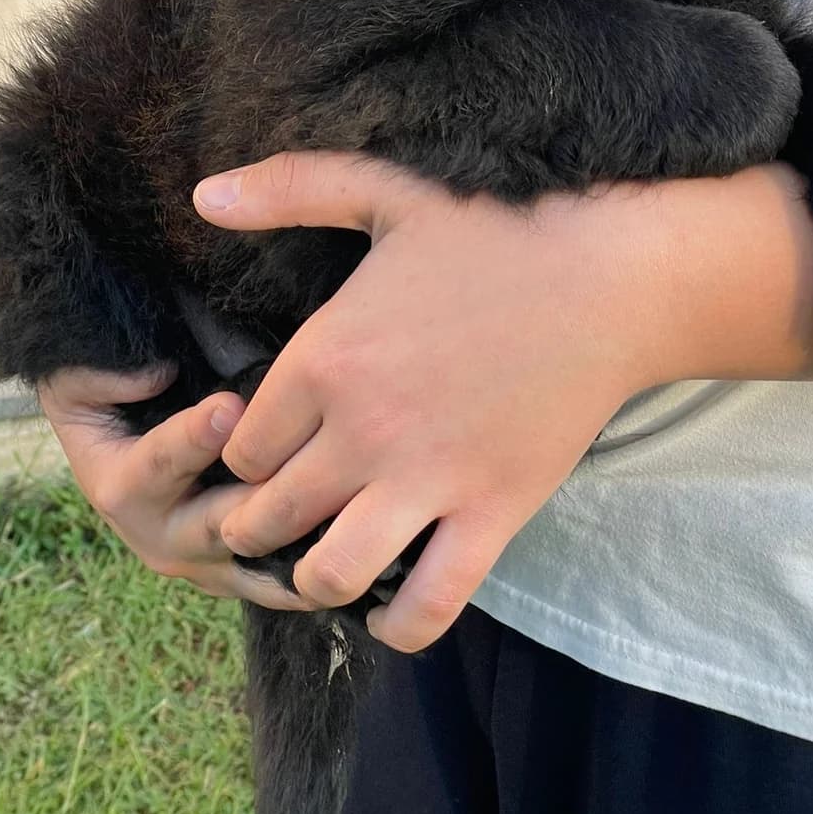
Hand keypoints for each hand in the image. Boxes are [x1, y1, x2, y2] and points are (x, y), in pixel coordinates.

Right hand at [37, 366, 314, 607]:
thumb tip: (154, 377)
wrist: (116, 445)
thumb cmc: (102, 402)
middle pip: (213, 526)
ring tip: (338, 531)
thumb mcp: (77, 382)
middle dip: (255, 504)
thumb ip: (101, 378)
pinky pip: (270, 581)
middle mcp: (157, 533)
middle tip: (297, 477)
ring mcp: (199, 560)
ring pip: (249, 565)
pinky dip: (305, 574)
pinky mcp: (232, 571)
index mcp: (119, 485)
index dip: (192, 437)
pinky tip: (350, 557)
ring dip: (289, 550)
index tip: (231, 407)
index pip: (156, 463)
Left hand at [193, 152, 668, 652]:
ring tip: (322, 556)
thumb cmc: (496, 229)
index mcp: (325, 357)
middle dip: (257, 524)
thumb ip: (290, 189)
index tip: (266, 449)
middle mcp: (363, 430)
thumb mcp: (385, 190)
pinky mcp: (491, 514)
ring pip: (329, 574)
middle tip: (275, 516)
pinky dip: (399, 624)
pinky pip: (428, 607)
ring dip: (310, 578)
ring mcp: (428, 480)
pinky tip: (390, 605)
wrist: (608, 275)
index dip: (243, 454)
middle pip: (267, 517)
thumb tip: (204, 193)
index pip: (239, 447)